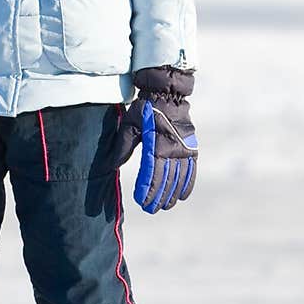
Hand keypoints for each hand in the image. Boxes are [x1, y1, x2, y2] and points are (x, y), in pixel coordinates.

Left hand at [111, 66, 197, 211]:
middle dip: (159, 196)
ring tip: (164, 206)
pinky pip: (191, 169)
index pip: (152, 172)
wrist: (167, 94)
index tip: (141, 201)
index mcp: (156, 142)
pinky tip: (182, 196)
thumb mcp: (129, 126)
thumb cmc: (144, 109)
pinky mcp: (190, 147)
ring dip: (172, 193)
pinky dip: (187, 183)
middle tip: (150, 209)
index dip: (148, 189)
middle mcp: (173, 147)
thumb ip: (122, 148)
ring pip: (180, 177)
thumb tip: (111, 167)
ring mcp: (184, 148)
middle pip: (167, 178)